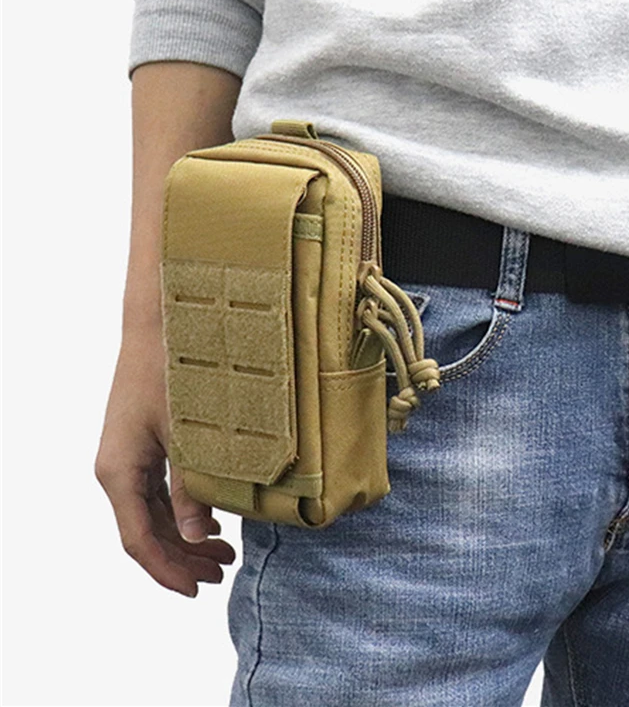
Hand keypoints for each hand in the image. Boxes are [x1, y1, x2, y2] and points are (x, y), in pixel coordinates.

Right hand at [95, 321, 235, 596]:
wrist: (158, 326)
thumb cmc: (172, 373)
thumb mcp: (187, 435)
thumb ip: (190, 487)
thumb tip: (193, 535)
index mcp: (120, 472)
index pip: (139, 539)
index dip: (167, 569)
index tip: (197, 589)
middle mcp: (117, 470)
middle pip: (146, 531)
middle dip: (182, 557)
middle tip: (222, 571)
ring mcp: (128, 458)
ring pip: (152, 513)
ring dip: (184, 535)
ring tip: (223, 551)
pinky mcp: (142, 445)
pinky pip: (157, 492)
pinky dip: (181, 511)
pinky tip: (209, 518)